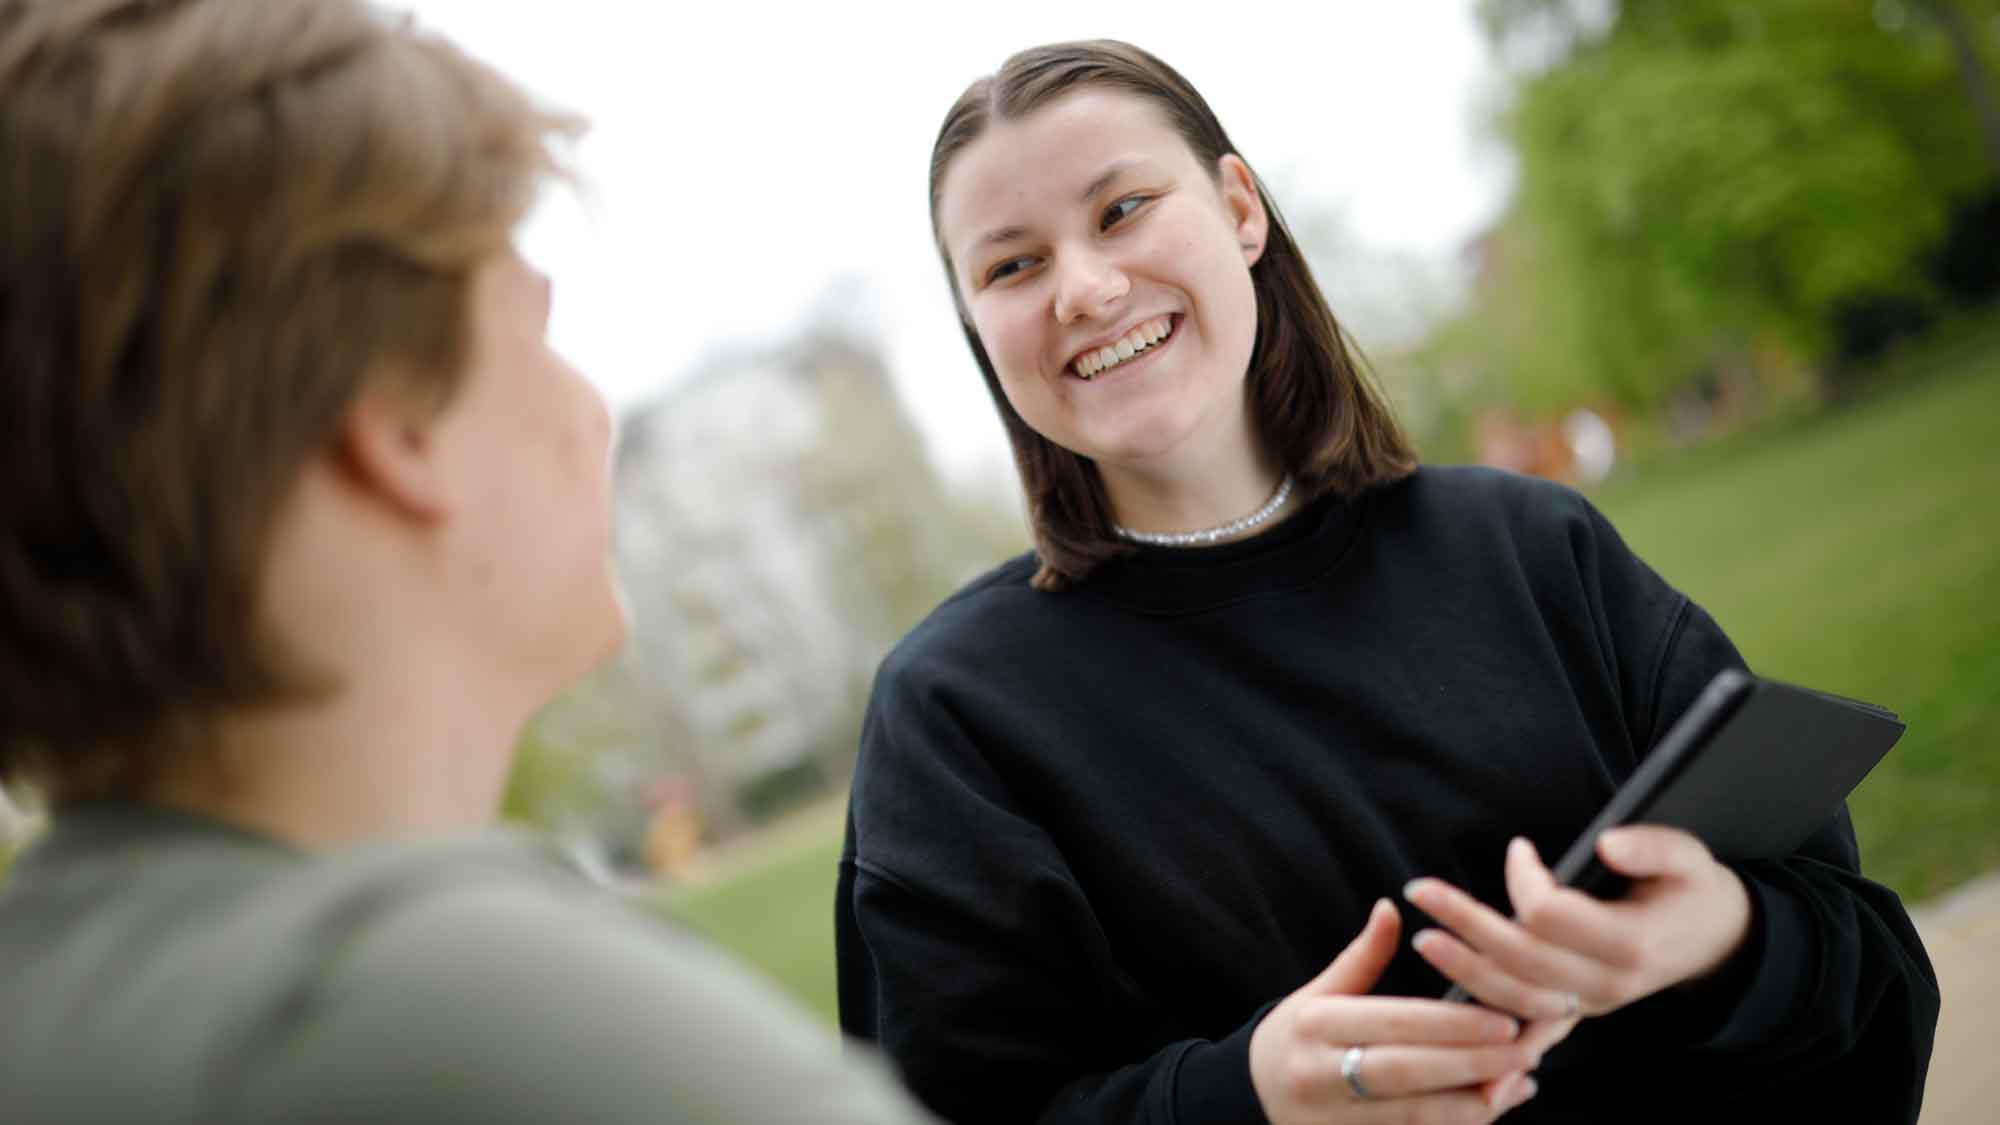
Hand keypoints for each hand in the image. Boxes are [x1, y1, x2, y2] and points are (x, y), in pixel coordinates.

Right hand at [1249, 899, 1543, 1123]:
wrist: (1248, 1098)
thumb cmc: (1293, 1038)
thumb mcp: (1316, 992)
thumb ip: (1361, 957)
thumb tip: (1391, 908)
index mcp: (1316, 1024)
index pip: (1393, 1023)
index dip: (1451, 1024)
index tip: (1501, 1019)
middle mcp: (1321, 1074)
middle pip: (1407, 1071)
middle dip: (1471, 1062)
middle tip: (1524, 1051)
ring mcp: (1333, 1119)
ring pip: (1414, 1116)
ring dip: (1473, 1101)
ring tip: (1518, 1081)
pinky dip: (1456, 1124)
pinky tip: (1492, 1105)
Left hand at [1403, 828, 1752, 1023]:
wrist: (1715, 941)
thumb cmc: (1692, 890)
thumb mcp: (1689, 857)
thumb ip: (1651, 846)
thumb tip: (1605, 843)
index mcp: (1630, 942)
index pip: (1552, 914)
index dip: (1526, 879)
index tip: (1520, 847)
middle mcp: (1608, 983)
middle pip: (1522, 959)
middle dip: (1467, 924)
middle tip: (1422, 892)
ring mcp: (1592, 1005)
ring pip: (1517, 999)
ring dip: (1465, 973)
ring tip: (1426, 940)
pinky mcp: (1580, 1013)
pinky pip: (1533, 1032)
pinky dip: (1497, 1041)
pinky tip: (1460, 1036)